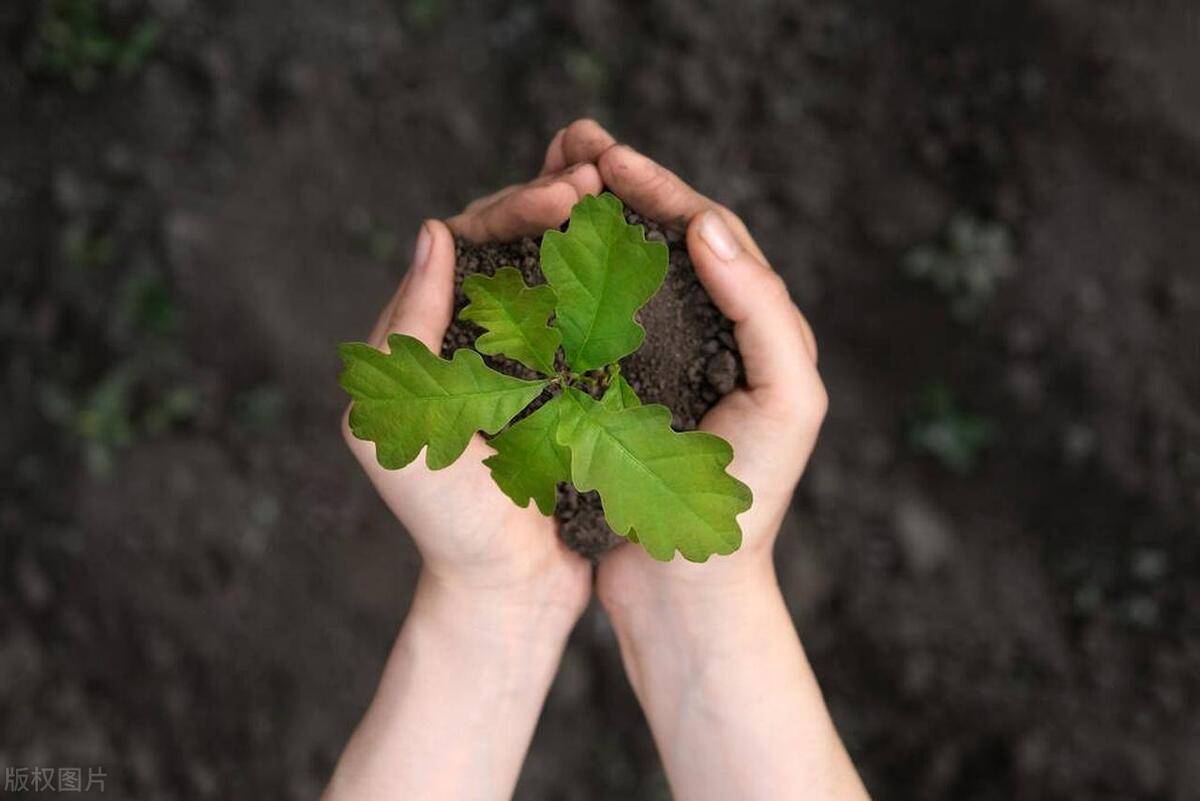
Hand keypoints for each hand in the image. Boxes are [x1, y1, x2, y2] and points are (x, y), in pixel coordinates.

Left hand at [341, 160, 605, 626]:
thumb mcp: (397, 428)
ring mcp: (527, 362)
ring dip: (582, 233)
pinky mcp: (572, 389)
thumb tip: (432, 231)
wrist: (508, 590)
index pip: (463, 247)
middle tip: (598, 179)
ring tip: (621, 196)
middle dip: (550, 205)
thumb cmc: (446, 520)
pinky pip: (587, 321)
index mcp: (427, 340)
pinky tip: (639, 257)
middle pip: (511, 248)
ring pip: (552, 274)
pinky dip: (607, 284)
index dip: (510, 211)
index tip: (563, 195)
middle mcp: (475, 340)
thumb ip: (406, 334)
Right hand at [550, 119, 826, 610]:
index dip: (662, 187)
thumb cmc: (745, 503)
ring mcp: (658, 363)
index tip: (609, 157)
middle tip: (572, 145)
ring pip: (622, 271)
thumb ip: (764, 309)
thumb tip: (709, 223)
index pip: (711, 232)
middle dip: (621, 186)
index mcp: (754, 326)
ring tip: (548, 185)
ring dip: (587, 224)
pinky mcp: (614, 394)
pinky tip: (529, 262)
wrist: (691, 589)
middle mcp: (708, 334)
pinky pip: (588, 322)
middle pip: (665, 238)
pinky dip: (562, 283)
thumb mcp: (785, 401)